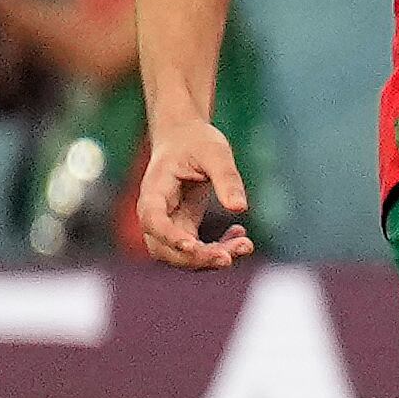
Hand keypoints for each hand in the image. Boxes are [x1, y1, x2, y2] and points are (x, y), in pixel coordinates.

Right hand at [133, 120, 253, 269]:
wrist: (186, 138)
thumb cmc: (196, 141)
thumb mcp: (215, 152)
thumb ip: (226, 178)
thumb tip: (240, 208)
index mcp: (154, 191)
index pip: (154, 221)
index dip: (170, 236)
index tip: (193, 246)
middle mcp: (156, 213)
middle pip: (164, 249)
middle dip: (196, 258)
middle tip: (231, 256)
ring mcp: (168, 224)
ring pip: (181, 257)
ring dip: (210, 259)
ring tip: (245, 246)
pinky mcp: (183, 228)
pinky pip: (196, 251)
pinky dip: (218, 250)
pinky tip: (240, 234)